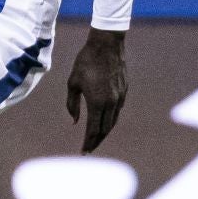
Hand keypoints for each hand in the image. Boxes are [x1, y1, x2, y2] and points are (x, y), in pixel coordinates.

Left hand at [65, 27, 127, 153]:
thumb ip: (72, 104)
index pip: (93, 130)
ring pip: (113, 121)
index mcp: (97, 102)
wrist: (107, 46)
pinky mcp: (125, 91)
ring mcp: (120, 97)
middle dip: (96, 141)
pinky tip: (104, 122)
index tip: (84, 152)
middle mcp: (111, 103)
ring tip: (95, 139)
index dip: (88, 143)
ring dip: (104, 132)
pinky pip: (118, 111)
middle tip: (88, 150)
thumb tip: (74, 121)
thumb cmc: (85, 63)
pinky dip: (111, 120)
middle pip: (105, 129)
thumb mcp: (72, 83)